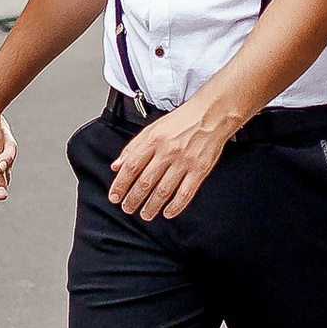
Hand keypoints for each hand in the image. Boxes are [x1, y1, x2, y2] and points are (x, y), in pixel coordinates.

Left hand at [106, 95, 236, 224]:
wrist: (211, 113)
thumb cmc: (183, 119)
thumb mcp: (153, 128)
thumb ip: (133, 147)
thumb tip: (117, 165)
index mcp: (154, 140)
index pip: (131, 167)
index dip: (120, 184)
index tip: (115, 196)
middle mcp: (168, 151)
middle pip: (145, 182)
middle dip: (133, 199)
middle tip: (127, 208)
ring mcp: (184, 161)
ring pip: (163, 190)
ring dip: (151, 206)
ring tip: (145, 214)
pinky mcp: (200, 169)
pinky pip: (185, 193)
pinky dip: (175, 206)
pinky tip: (168, 212)